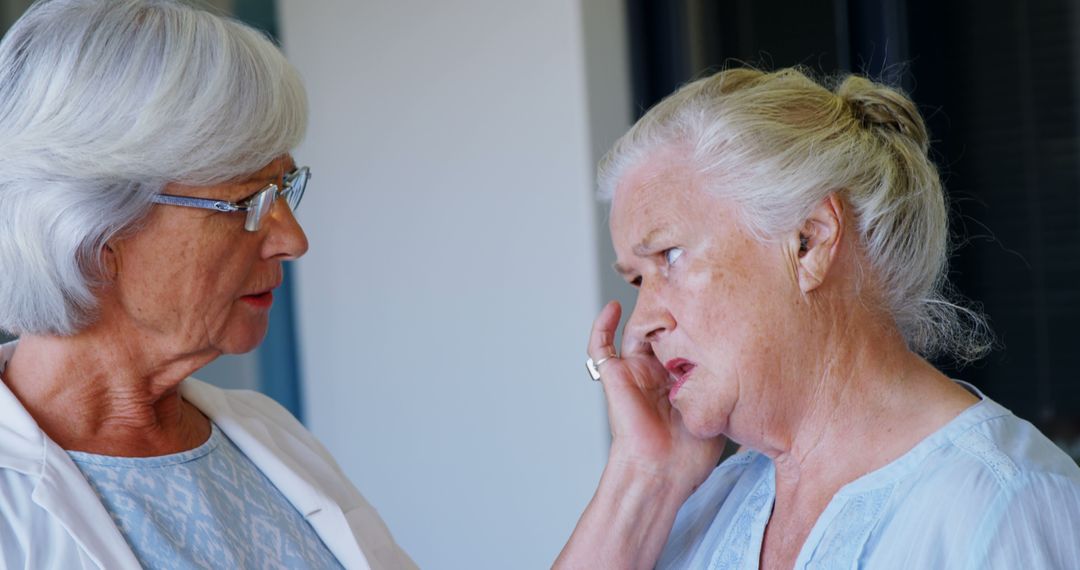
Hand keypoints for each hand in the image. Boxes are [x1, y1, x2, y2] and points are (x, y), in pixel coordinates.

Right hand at [589, 300, 724, 494]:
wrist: (663, 472)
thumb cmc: (690, 453)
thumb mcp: (718, 407)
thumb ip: (723, 381)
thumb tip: (751, 358)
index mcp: (678, 378)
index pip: (684, 337)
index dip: (694, 318)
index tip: (708, 296)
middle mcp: (655, 371)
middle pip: (660, 329)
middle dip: (672, 307)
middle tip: (684, 283)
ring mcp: (633, 372)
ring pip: (635, 330)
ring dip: (644, 309)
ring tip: (655, 286)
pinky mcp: (614, 376)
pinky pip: (600, 346)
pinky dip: (602, 325)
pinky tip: (613, 307)